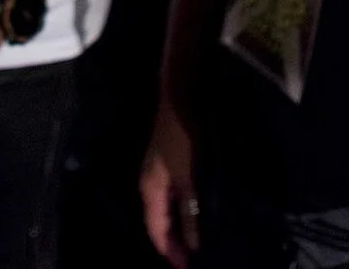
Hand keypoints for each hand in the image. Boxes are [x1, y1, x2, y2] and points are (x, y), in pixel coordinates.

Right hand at [140, 100, 199, 267]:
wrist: (181, 98)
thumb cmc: (183, 138)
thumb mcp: (189, 178)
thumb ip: (190, 211)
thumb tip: (194, 245)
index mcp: (149, 189)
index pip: (156, 230)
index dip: (170, 251)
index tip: (187, 268)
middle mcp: (150, 184)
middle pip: (159, 222)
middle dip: (174, 243)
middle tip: (194, 260)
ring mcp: (159, 174)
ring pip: (167, 210)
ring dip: (180, 227)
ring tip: (198, 243)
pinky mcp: (170, 165)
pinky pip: (174, 198)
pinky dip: (184, 211)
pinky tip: (197, 214)